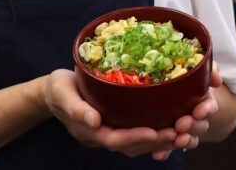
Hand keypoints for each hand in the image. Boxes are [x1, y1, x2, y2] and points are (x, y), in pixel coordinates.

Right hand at [42, 69, 177, 157]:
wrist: (55, 91)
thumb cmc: (58, 89)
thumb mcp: (61, 93)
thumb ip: (76, 108)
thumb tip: (93, 121)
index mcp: (89, 131)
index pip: (115, 140)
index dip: (135, 137)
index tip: (154, 131)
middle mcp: (103, 135)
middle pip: (131, 146)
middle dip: (154, 141)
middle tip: (178, 133)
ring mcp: (110, 131)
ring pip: (137, 143)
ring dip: (159, 140)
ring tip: (180, 131)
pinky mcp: (117, 124)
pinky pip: (137, 134)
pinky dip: (155, 133)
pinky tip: (171, 124)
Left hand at [151, 61, 223, 160]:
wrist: (166, 84)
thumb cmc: (183, 72)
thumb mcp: (197, 65)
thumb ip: (210, 68)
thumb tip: (217, 80)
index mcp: (203, 101)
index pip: (210, 108)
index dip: (206, 110)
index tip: (198, 111)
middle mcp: (195, 118)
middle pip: (200, 126)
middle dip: (193, 126)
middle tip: (181, 124)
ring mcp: (182, 130)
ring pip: (188, 140)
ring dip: (183, 142)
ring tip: (176, 140)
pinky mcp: (168, 138)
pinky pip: (168, 148)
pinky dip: (165, 152)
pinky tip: (158, 154)